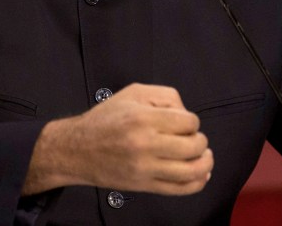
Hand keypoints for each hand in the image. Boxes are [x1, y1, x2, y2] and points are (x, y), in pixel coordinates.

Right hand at [23, 83, 212, 195]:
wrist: (76, 150)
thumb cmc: (105, 120)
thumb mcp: (134, 93)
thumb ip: (165, 96)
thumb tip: (186, 113)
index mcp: (143, 118)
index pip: (188, 122)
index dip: (192, 121)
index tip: (185, 123)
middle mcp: (145, 144)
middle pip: (193, 146)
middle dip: (200, 141)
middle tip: (193, 138)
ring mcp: (145, 168)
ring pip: (191, 171)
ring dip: (204, 162)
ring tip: (203, 155)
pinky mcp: (144, 185)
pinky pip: (179, 189)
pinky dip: (197, 182)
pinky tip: (201, 173)